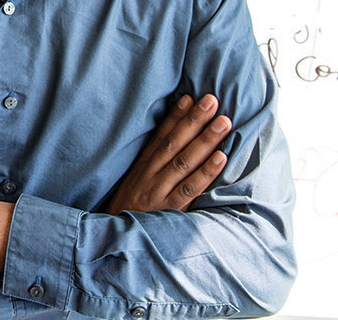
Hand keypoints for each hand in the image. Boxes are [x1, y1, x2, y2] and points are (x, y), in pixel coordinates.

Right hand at [106, 94, 231, 213]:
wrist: (114, 240)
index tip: (190, 97)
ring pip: (184, 161)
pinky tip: (221, 157)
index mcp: (142, 167)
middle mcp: (149, 175)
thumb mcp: (133, 184)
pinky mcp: (169, 210)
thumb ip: (151, 165)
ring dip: (205, 140)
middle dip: (194, 120)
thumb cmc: (129, 211)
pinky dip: (206, 172)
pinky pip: (190, 188)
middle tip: (212, 100)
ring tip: (223, 122)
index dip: (175, 116)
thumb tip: (172, 143)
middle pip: (174, 143)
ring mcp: (158, 191)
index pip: (160, 137)